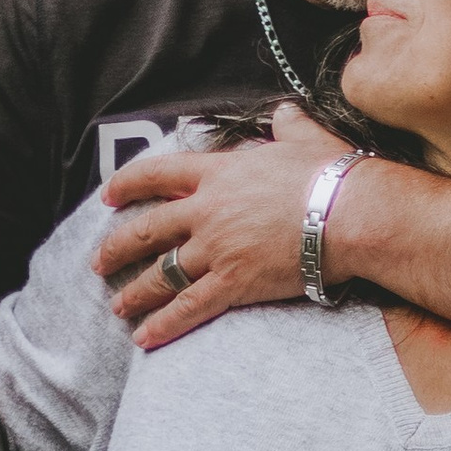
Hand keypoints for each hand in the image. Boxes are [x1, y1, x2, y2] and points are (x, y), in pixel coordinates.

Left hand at [95, 104, 368, 347]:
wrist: (350, 212)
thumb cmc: (331, 174)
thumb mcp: (305, 138)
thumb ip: (287, 125)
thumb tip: (286, 113)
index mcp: (219, 173)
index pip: (158, 174)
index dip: (128, 185)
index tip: (109, 196)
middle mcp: (207, 211)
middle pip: (148, 229)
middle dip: (118, 248)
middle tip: (100, 262)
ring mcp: (216, 249)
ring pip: (162, 273)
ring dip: (136, 292)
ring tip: (119, 307)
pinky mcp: (233, 282)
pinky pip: (188, 307)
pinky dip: (164, 324)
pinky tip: (144, 337)